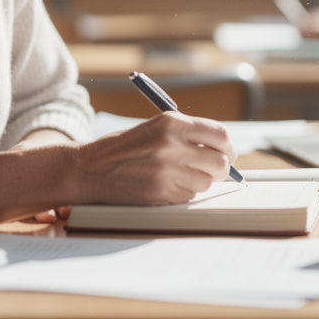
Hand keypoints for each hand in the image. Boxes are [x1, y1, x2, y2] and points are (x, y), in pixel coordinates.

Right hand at [72, 112, 236, 205]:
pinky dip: (183, 192)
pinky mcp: (161, 192)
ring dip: (199, 181)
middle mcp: (172, 144)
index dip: (227, 146)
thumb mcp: (155, 128)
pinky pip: (189, 195)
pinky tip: (165, 185)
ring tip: (180, 175)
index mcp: (171, 122)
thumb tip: (222, 149)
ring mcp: (167, 170)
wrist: (90, 168)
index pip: (220, 134)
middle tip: (214, 169)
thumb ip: (187, 135)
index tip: (227, 152)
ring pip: (206, 182)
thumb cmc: (123, 148)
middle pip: (220, 161)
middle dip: (221, 168)